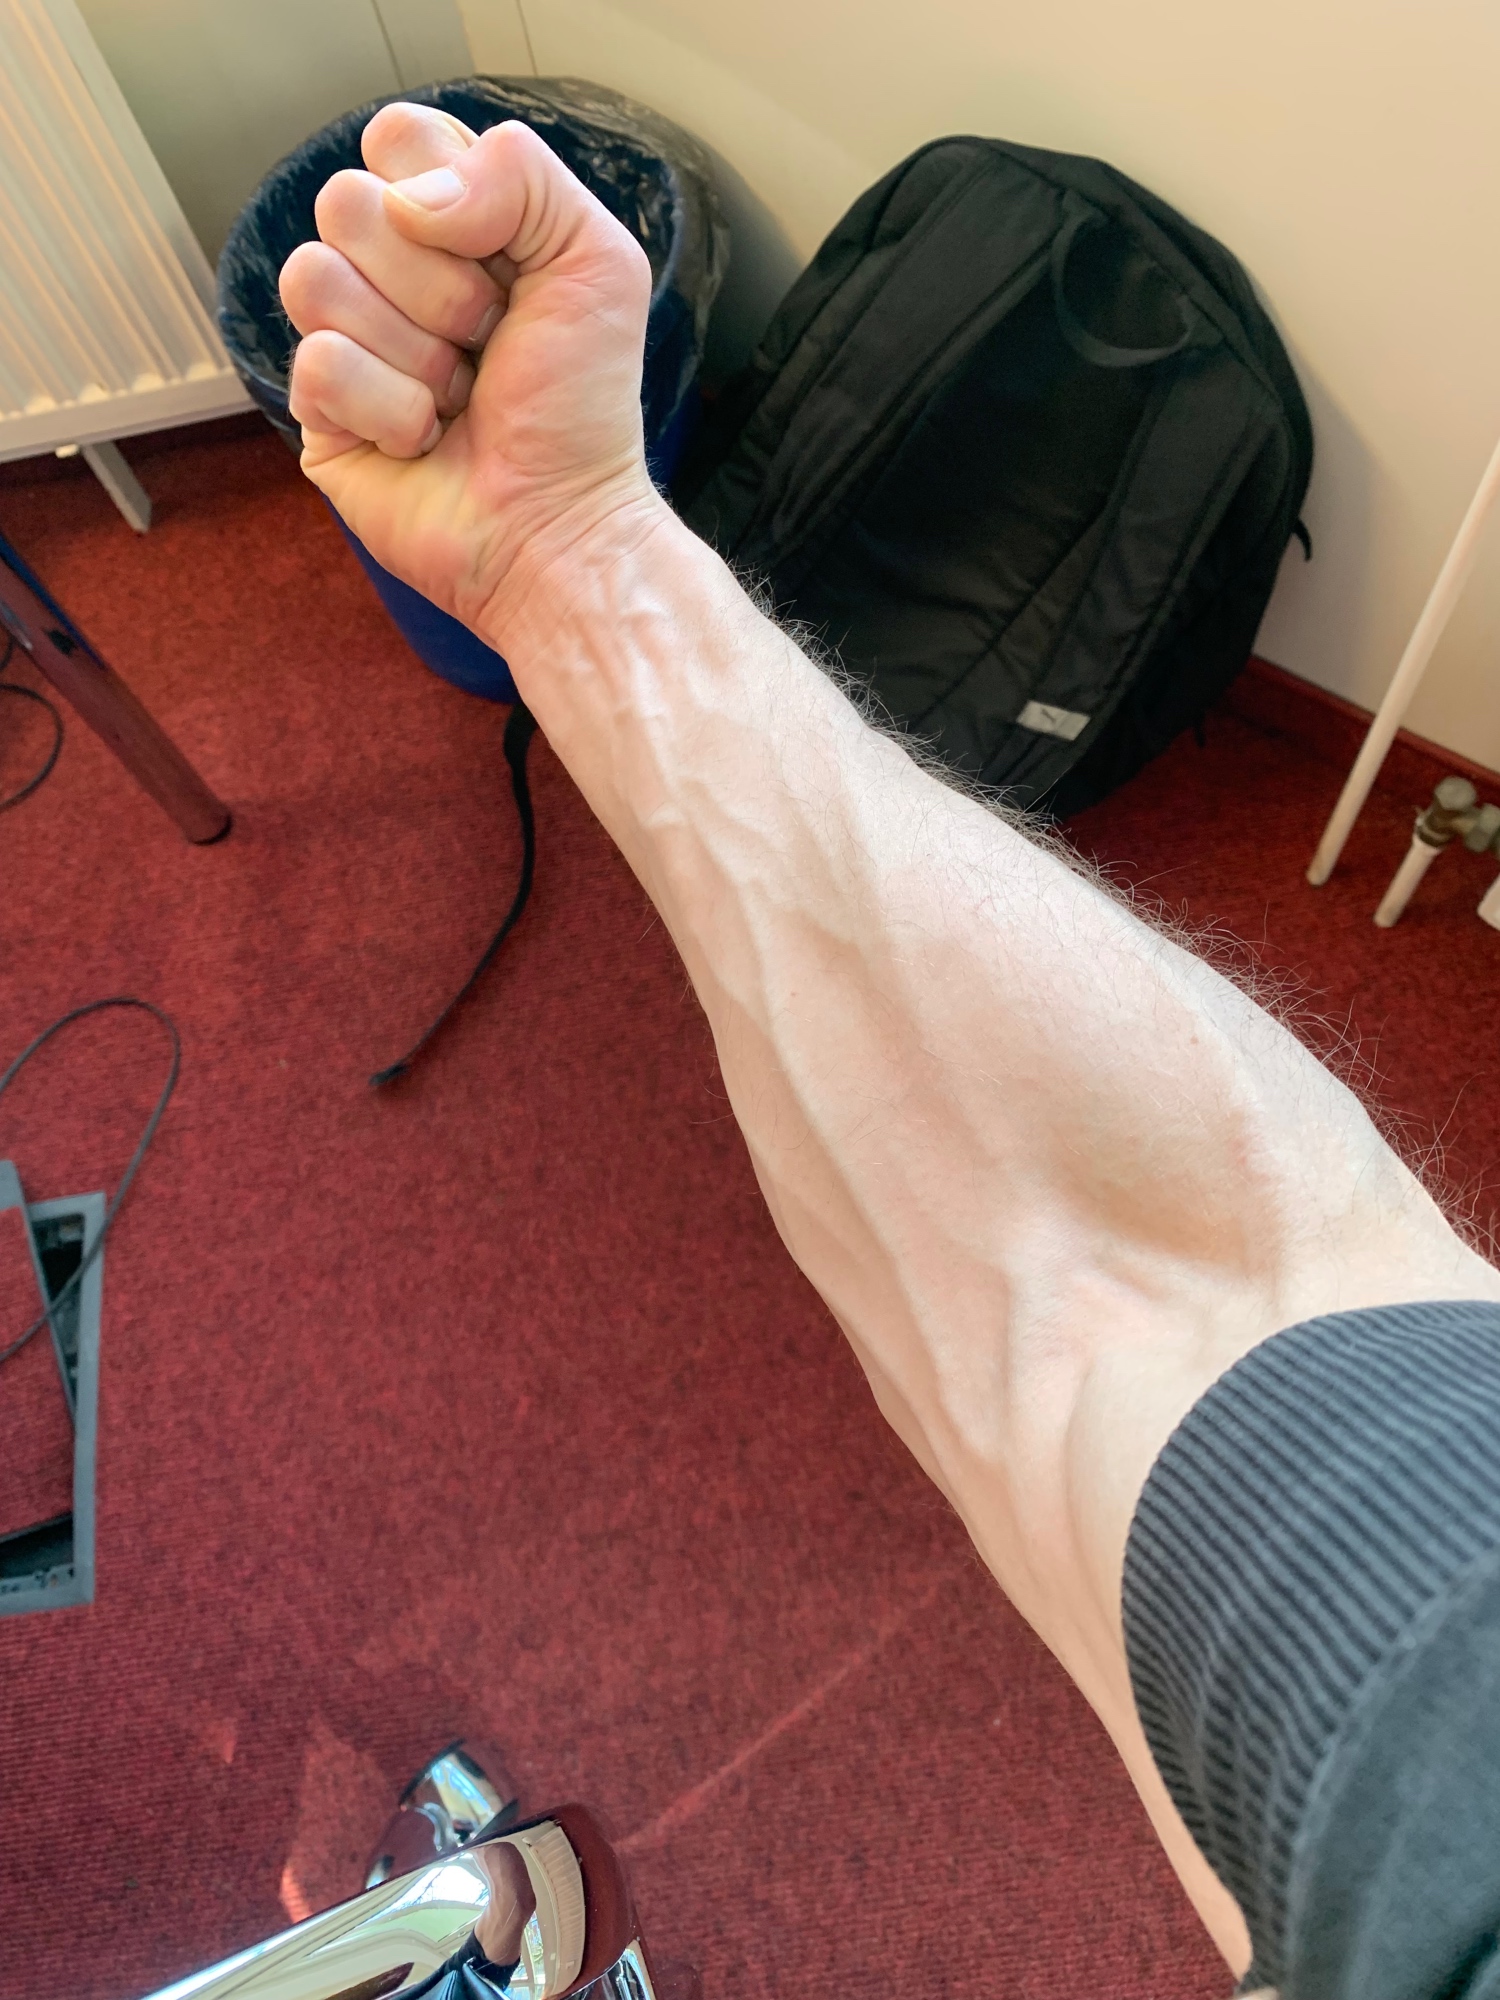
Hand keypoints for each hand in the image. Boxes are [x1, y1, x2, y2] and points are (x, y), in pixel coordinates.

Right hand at [279, 103, 662, 639]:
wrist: (561, 523)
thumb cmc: (582, 405)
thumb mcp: (595, 259)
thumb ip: (519, 173)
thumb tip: (409, 198)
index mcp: (451, 222)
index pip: (394, 138)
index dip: (446, 195)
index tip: (505, 266)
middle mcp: (388, 272)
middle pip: (346, 204)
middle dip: (439, 287)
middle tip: (486, 344)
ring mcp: (346, 339)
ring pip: (315, 277)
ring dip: (414, 349)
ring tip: (458, 397)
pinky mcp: (318, 412)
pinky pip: (320, 364)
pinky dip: (392, 409)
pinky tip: (427, 441)